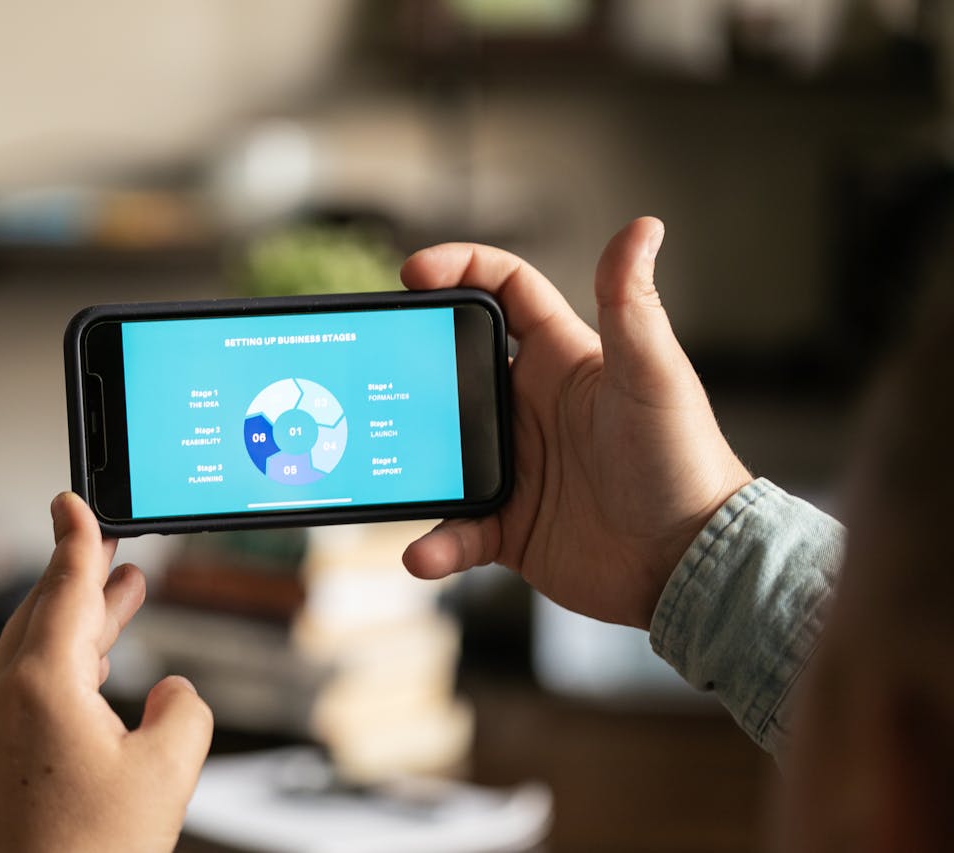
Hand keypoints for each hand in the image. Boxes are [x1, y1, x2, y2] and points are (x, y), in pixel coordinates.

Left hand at [0, 492, 212, 852]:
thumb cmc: (90, 851)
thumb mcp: (169, 771)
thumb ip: (185, 709)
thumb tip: (174, 693)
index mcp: (40, 684)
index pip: (63, 587)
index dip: (76, 538)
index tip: (71, 500)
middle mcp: (2, 696)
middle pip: (45, 609)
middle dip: (82, 571)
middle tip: (110, 542)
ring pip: (36, 646)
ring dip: (79, 616)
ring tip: (121, 592)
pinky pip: (27, 682)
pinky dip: (66, 657)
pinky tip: (94, 665)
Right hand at [401, 218, 750, 628]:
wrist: (690, 562)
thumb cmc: (684, 460)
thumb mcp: (655, 376)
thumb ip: (633, 305)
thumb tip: (643, 226)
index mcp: (560, 360)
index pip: (501, 292)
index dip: (458, 268)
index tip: (413, 273)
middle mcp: (529, 407)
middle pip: (450, 368)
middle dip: (409, 365)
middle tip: (373, 371)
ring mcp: (515, 465)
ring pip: (440, 451)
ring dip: (410, 462)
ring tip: (384, 470)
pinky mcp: (509, 523)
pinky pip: (457, 528)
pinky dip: (436, 542)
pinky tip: (425, 552)